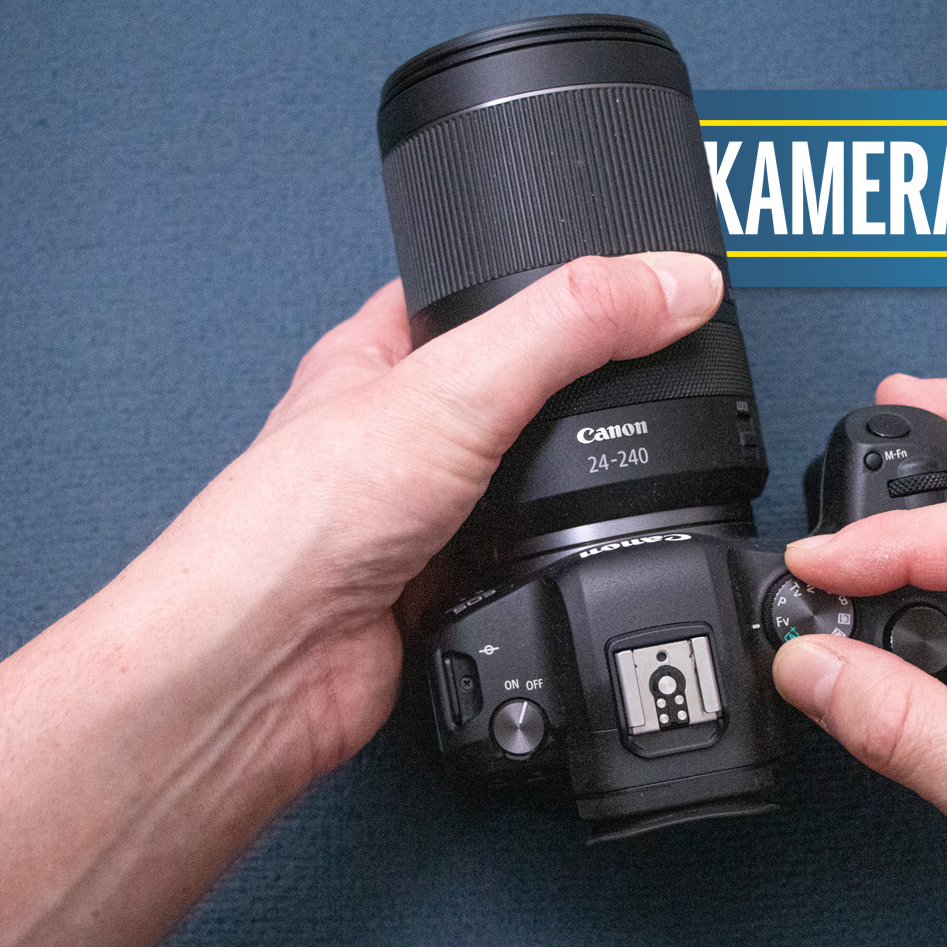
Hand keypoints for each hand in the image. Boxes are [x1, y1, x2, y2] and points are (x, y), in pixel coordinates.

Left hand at [0, 252, 723, 946]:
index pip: (470, 292)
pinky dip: (549, 561)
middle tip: (631, 384)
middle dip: (570, 401)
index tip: (622, 282)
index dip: (544, 281)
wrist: (270, 666)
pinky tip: (561, 555)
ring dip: (558, 492)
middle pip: (514, 394)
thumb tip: (677, 283)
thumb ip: (573, 327)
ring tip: (592, 479)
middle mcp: (395, 432)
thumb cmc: (301, 518)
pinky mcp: (444, 588)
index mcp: (376, 354)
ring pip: (522, 484)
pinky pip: (523, 560)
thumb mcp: (458, 385)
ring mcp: (421, 513)